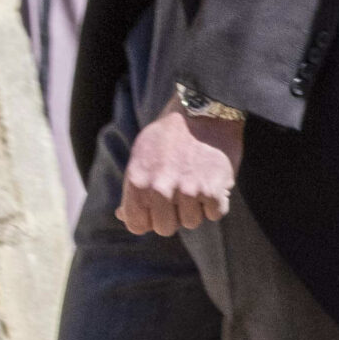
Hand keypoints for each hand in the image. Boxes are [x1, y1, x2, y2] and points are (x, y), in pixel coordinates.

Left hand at [118, 95, 242, 236]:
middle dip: (173, 216)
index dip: (148, 220)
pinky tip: (213, 184)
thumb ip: (133, 189)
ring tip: (197, 184)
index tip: (156, 210)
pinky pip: (214, 214)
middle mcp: (160, 190)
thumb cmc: (170, 134)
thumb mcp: (141, 155)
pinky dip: (216, 203)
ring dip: (196, 208)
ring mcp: (187, 191)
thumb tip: (122, 216)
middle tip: (180, 195)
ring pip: (191, 222)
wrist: (204, 111)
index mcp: (138, 182)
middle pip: (165, 228)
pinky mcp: (213, 190)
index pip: (137, 225)